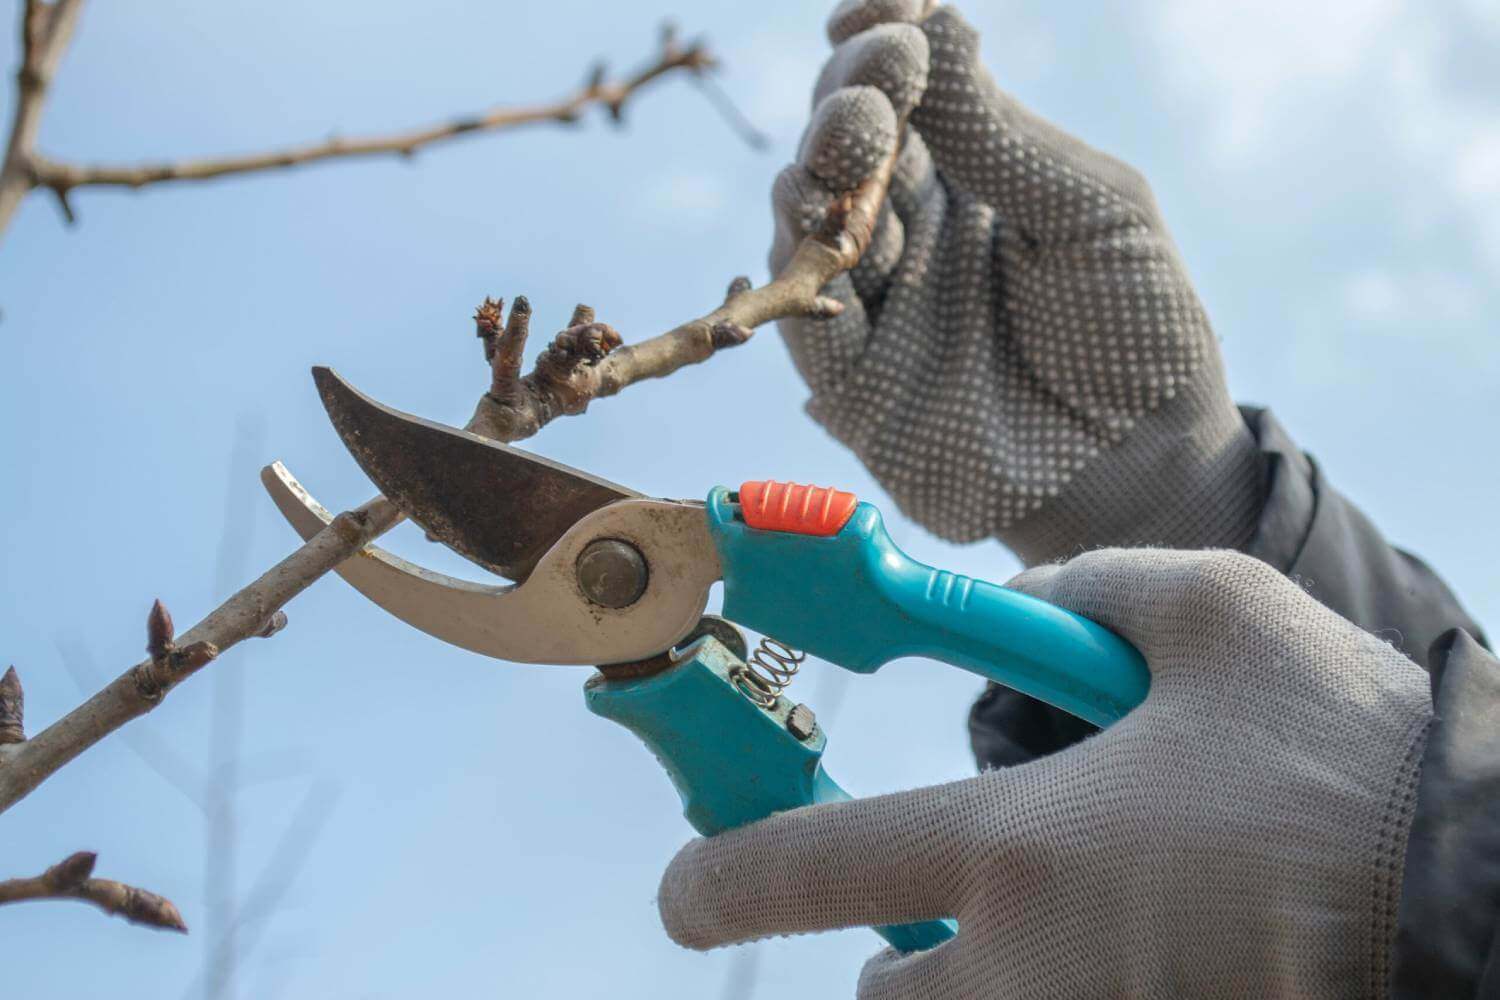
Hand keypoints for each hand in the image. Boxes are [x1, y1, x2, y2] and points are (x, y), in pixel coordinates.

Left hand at [658, 548, 1430, 997]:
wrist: (1485, 893)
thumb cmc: (1346, 755)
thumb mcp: (1216, 618)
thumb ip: (1084, 591)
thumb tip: (1013, 598)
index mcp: (1023, 846)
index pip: (810, 868)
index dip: (721, 880)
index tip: (683, 894)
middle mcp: (1032, 967)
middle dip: (899, 959)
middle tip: (962, 910)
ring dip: (985, 991)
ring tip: (1082, 926)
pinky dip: (1070, 996)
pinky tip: (1154, 948)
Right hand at [774, 2, 1262, 562]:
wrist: (1144, 465)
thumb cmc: (1135, 328)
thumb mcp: (1090, 210)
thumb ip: (1002, 132)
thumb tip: (929, 22)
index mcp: (970, 176)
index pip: (906, 91)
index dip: (882, 40)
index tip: (883, 8)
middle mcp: (910, 229)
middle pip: (845, 144)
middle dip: (852, 96)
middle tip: (882, 73)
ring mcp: (875, 302)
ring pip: (806, 219)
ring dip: (821, 166)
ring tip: (861, 132)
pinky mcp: (850, 381)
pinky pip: (801, 319)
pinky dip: (801, 269)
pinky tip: (825, 224)